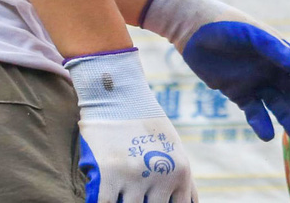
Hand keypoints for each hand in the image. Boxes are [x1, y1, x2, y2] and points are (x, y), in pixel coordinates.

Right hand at [67, 49, 194, 202]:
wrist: (120, 97)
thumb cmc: (149, 126)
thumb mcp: (174, 149)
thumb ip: (182, 181)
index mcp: (180, 171)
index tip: (154, 202)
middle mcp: (160, 175)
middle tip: (138, 195)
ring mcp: (134, 176)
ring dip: (124, 202)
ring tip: (124, 191)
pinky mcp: (108, 174)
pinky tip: (107, 196)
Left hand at [138, 0, 289, 140]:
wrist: (193, 30)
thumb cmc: (226, 25)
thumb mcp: (251, 34)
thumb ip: (273, 49)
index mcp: (279, 51)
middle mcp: (271, 67)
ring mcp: (255, 80)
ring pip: (277, 103)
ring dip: (288, 118)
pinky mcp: (237, 92)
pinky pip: (254, 110)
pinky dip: (261, 122)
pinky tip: (267, 134)